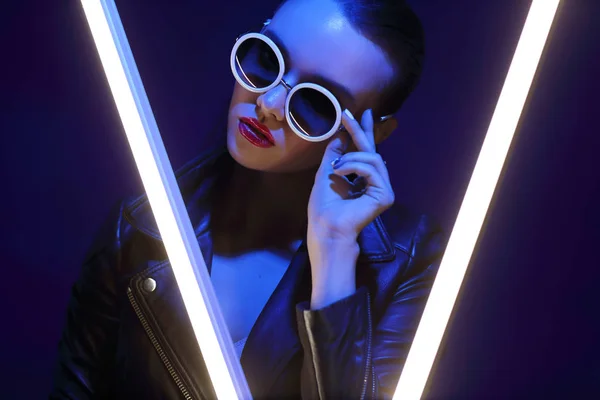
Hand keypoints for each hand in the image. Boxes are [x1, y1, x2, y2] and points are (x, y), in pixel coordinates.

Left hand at [307, 109, 395, 245]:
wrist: (326, 226)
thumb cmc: (323, 206)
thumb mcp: (326, 172)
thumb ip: (335, 154)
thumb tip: (341, 134)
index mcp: (362, 179)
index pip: (366, 152)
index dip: (363, 132)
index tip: (360, 114)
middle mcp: (375, 182)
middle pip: (371, 150)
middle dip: (359, 131)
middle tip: (348, 115)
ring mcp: (383, 189)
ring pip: (371, 157)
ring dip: (349, 158)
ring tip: (335, 166)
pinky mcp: (385, 195)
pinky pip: (370, 168)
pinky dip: (353, 166)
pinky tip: (340, 172)